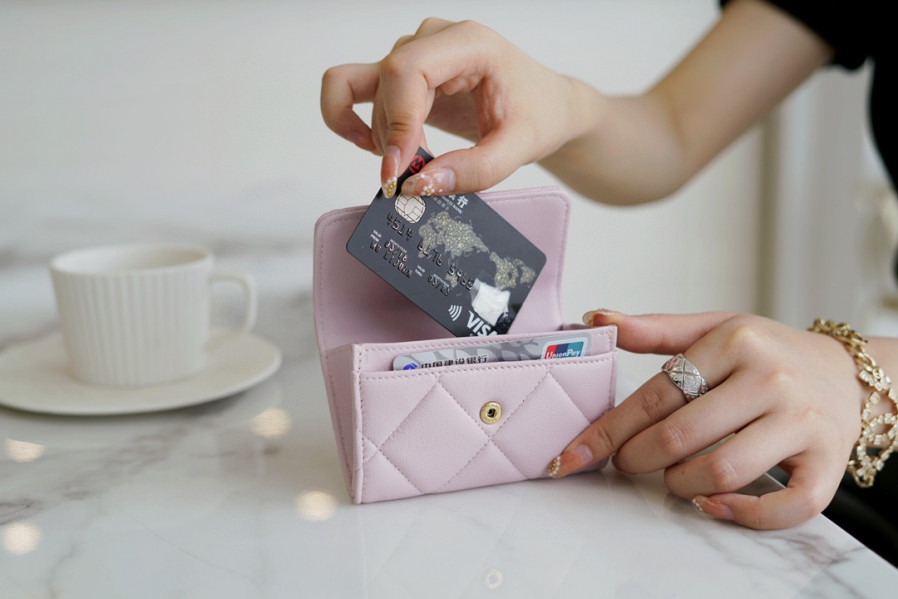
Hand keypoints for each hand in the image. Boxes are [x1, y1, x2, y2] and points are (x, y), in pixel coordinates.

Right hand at [320, 18, 592, 197]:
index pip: (410, 68)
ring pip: (366, 89)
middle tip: (412, 181)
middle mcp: (435, 39)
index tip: (400, 170)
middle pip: (387, 82)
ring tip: (410, 166)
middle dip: (392, 139)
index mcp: (470, 43)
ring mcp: (414, 52)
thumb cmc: (538, 116)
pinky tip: (372, 147)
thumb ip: (474, 172)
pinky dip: (346, 117)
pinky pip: (349, 86)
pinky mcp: (401, 75)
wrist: (545, 105)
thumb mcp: (519, 149)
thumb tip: (418, 187)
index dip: (397, 121)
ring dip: (380, 136)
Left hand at [550, 310, 865, 528]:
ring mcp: (801, 422)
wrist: (846, 373)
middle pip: (679, 437)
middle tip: (629, 462)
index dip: (608, 430)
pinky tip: (715, 503)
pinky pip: (784, 505)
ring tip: (673, 477)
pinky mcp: (827, 461)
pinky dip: (740, 514)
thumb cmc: (770, 353)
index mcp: (735, 343)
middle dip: (637, 459)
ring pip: (720, 472)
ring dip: (679, 485)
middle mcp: (769, 380)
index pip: (655, 395)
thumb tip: (596, 317)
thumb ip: (655, 330)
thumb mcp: (716, 328)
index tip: (574, 454)